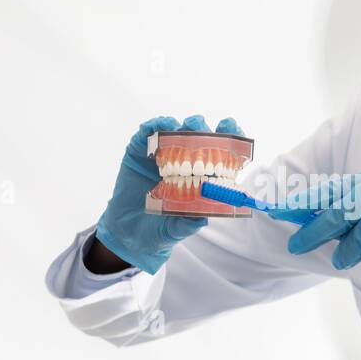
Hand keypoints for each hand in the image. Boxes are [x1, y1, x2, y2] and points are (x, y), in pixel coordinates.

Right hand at [93, 115, 242, 273]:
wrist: (129, 234)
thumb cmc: (161, 229)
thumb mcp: (177, 229)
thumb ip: (189, 223)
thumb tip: (203, 217)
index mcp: (200, 176)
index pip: (219, 152)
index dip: (228, 137)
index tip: (231, 127)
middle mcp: (183, 162)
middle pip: (197, 136)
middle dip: (202, 128)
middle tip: (201, 129)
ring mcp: (161, 155)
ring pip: (174, 131)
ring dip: (182, 126)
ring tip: (185, 127)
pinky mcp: (138, 153)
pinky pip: (146, 135)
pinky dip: (153, 127)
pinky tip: (159, 127)